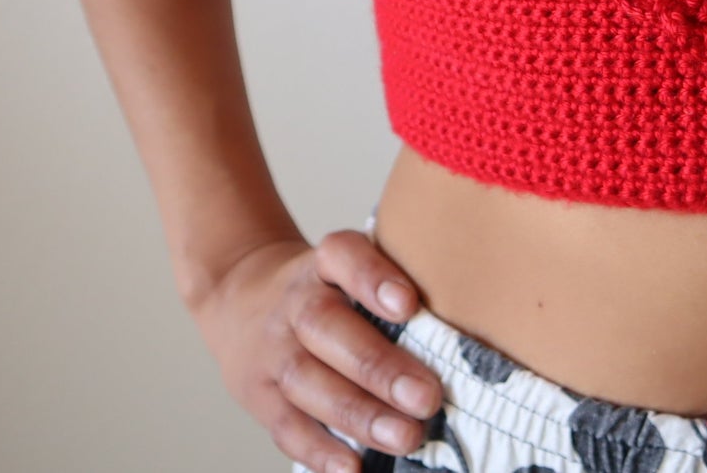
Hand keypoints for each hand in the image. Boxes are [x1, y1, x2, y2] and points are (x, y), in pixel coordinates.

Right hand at [186, 228, 445, 472]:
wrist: (242, 298)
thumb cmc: (326, 288)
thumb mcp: (349, 267)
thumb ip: (394, 285)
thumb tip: (464, 329)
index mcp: (324, 263)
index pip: (343, 256)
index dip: (373, 277)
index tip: (409, 304)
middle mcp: (295, 303)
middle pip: (327, 328)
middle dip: (379, 367)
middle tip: (428, 397)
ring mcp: (273, 350)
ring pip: (307, 381)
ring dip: (359, 414)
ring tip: (406, 436)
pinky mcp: (261, 396)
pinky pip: (285, 425)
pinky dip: (319, 450)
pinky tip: (352, 467)